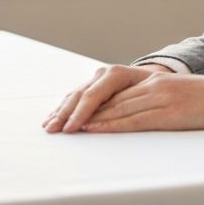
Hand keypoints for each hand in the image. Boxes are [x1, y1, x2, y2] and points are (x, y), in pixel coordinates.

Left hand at [42, 65, 203, 133]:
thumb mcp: (177, 97)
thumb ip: (151, 102)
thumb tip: (126, 118)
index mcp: (152, 78)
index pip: (106, 87)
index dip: (79, 100)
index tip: (58, 115)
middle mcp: (152, 82)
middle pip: (104, 94)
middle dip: (74, 109)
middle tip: (51, 126)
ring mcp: (161, 95)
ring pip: (115, 106)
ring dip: (86, 118)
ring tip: (63, 129)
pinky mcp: (170, 112)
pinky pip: (134, 118)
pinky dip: (110, 125)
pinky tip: (93, 129)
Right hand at [43, 64, 164, 133]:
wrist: (155, 77)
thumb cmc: (156, 88)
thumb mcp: (149, 93)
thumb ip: (132, 103)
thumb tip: (117, 118)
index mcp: (116, 74)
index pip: (93, 96)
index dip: (81, 113)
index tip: (71, 129)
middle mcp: (103, 75)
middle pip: (79, 96)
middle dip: (65, 114)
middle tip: (52, 130)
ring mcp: (96, 79)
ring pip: (74, 96)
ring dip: (60, 111)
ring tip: (48, 126)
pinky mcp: (92, 86)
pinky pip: (74, 97)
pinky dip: (63, 108)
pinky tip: (53, 117)